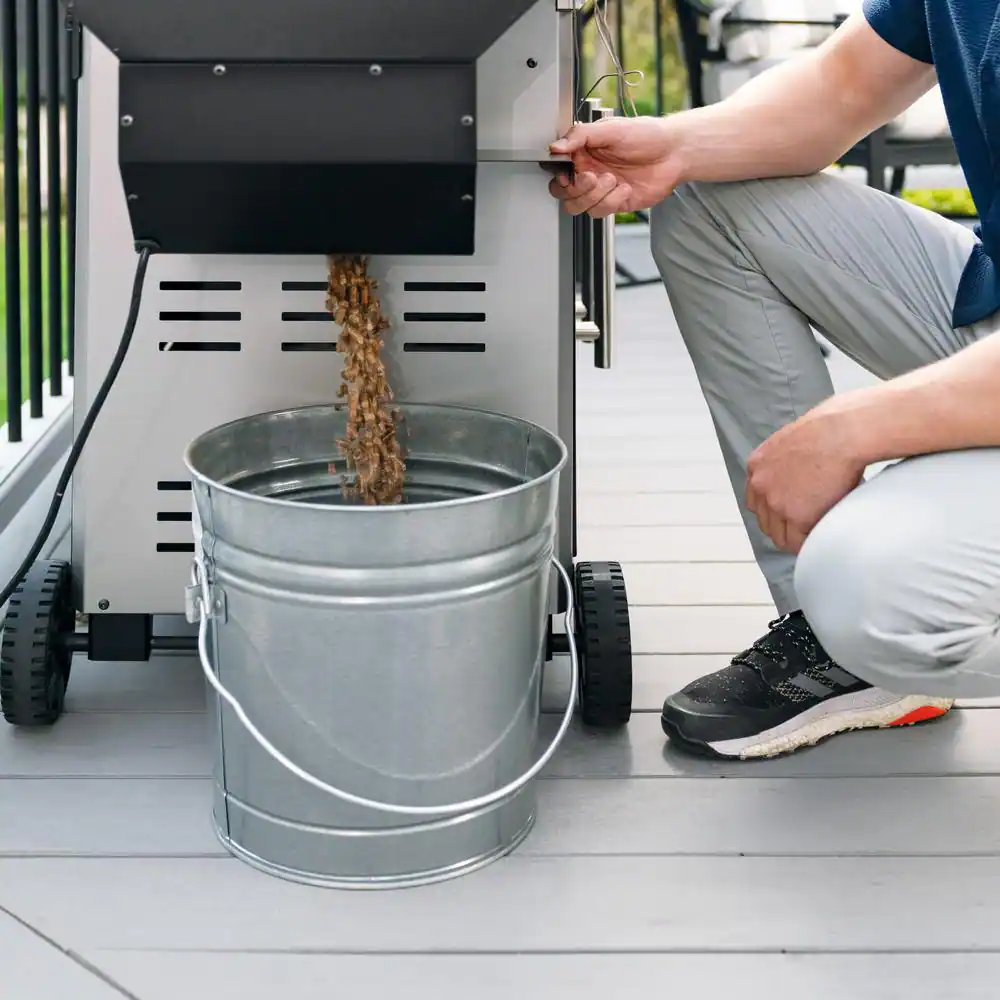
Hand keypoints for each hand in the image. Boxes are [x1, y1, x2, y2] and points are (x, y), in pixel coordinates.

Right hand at [547, 116, 683, 217]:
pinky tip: (624, 189)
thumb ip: (580, 135)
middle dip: (577, 189)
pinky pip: (600, 212)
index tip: (568, 173)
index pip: (557, 170)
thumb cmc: (647, 135)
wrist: (674, 153)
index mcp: (583, 152)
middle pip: (563, 193)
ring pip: (579, 206)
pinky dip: (612, 202)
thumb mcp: (611, 129)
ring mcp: (600, 190)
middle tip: (593, 177)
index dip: (559, 176)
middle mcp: (589, 172)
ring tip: (613, 179)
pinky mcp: (614, 203)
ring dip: (596, 195)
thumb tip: (556, 146)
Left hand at [746, 406, 865, 553]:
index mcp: (757, 465)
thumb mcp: (793, 440)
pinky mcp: (796, 516)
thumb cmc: (830, 429)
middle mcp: (760, 485)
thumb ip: (786, 460)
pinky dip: (808, 544)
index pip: (756, 500)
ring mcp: (776, 502)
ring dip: (795, 538)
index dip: (772, 510)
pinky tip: (820, 539)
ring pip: (779, 536)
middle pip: (765, 520)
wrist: (842, 432)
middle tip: (803, 529)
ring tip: (813, 536)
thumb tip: (798, 473)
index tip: (787, 515)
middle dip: (783, 527)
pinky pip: (798, 542)